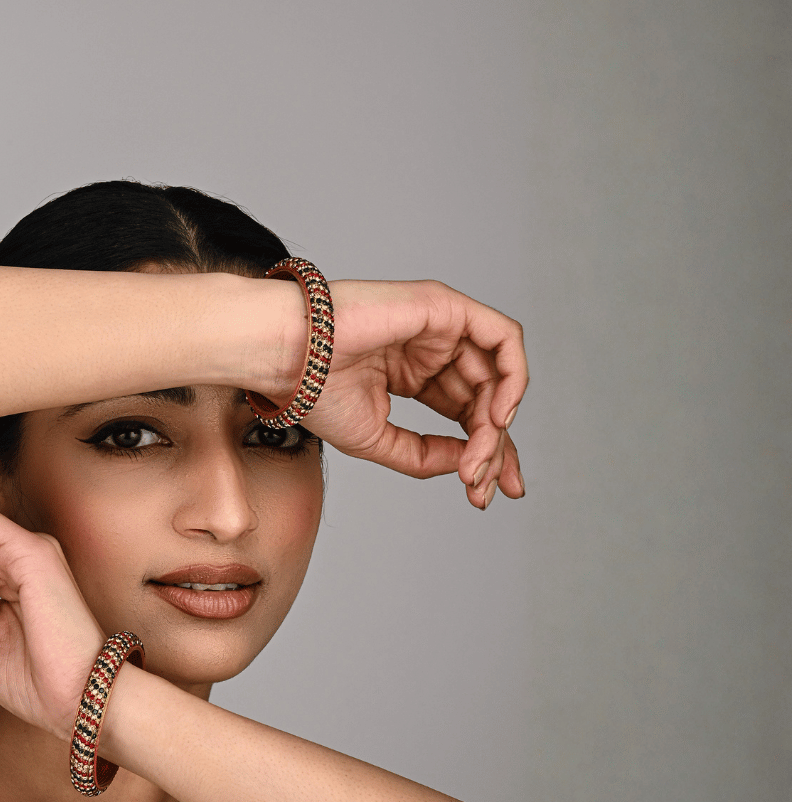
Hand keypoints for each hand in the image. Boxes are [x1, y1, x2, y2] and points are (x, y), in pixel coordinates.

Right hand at [304, 279, 526, 505]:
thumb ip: (424, 455)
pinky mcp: (447, 307)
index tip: (484, 494)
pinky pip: (503, 338)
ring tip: (480, 459)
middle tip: (487, 486)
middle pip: (487, 400)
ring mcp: (442, 327)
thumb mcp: (378, 440)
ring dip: (497, 425)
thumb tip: (467, 465)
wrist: (289, 358)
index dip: (484, 453)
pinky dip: (513, 377)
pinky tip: (497, 415)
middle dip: (496, 448)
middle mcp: (434, 350)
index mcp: (416, 375)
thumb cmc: (314, 392)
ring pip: (498, 377)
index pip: (467, 414)